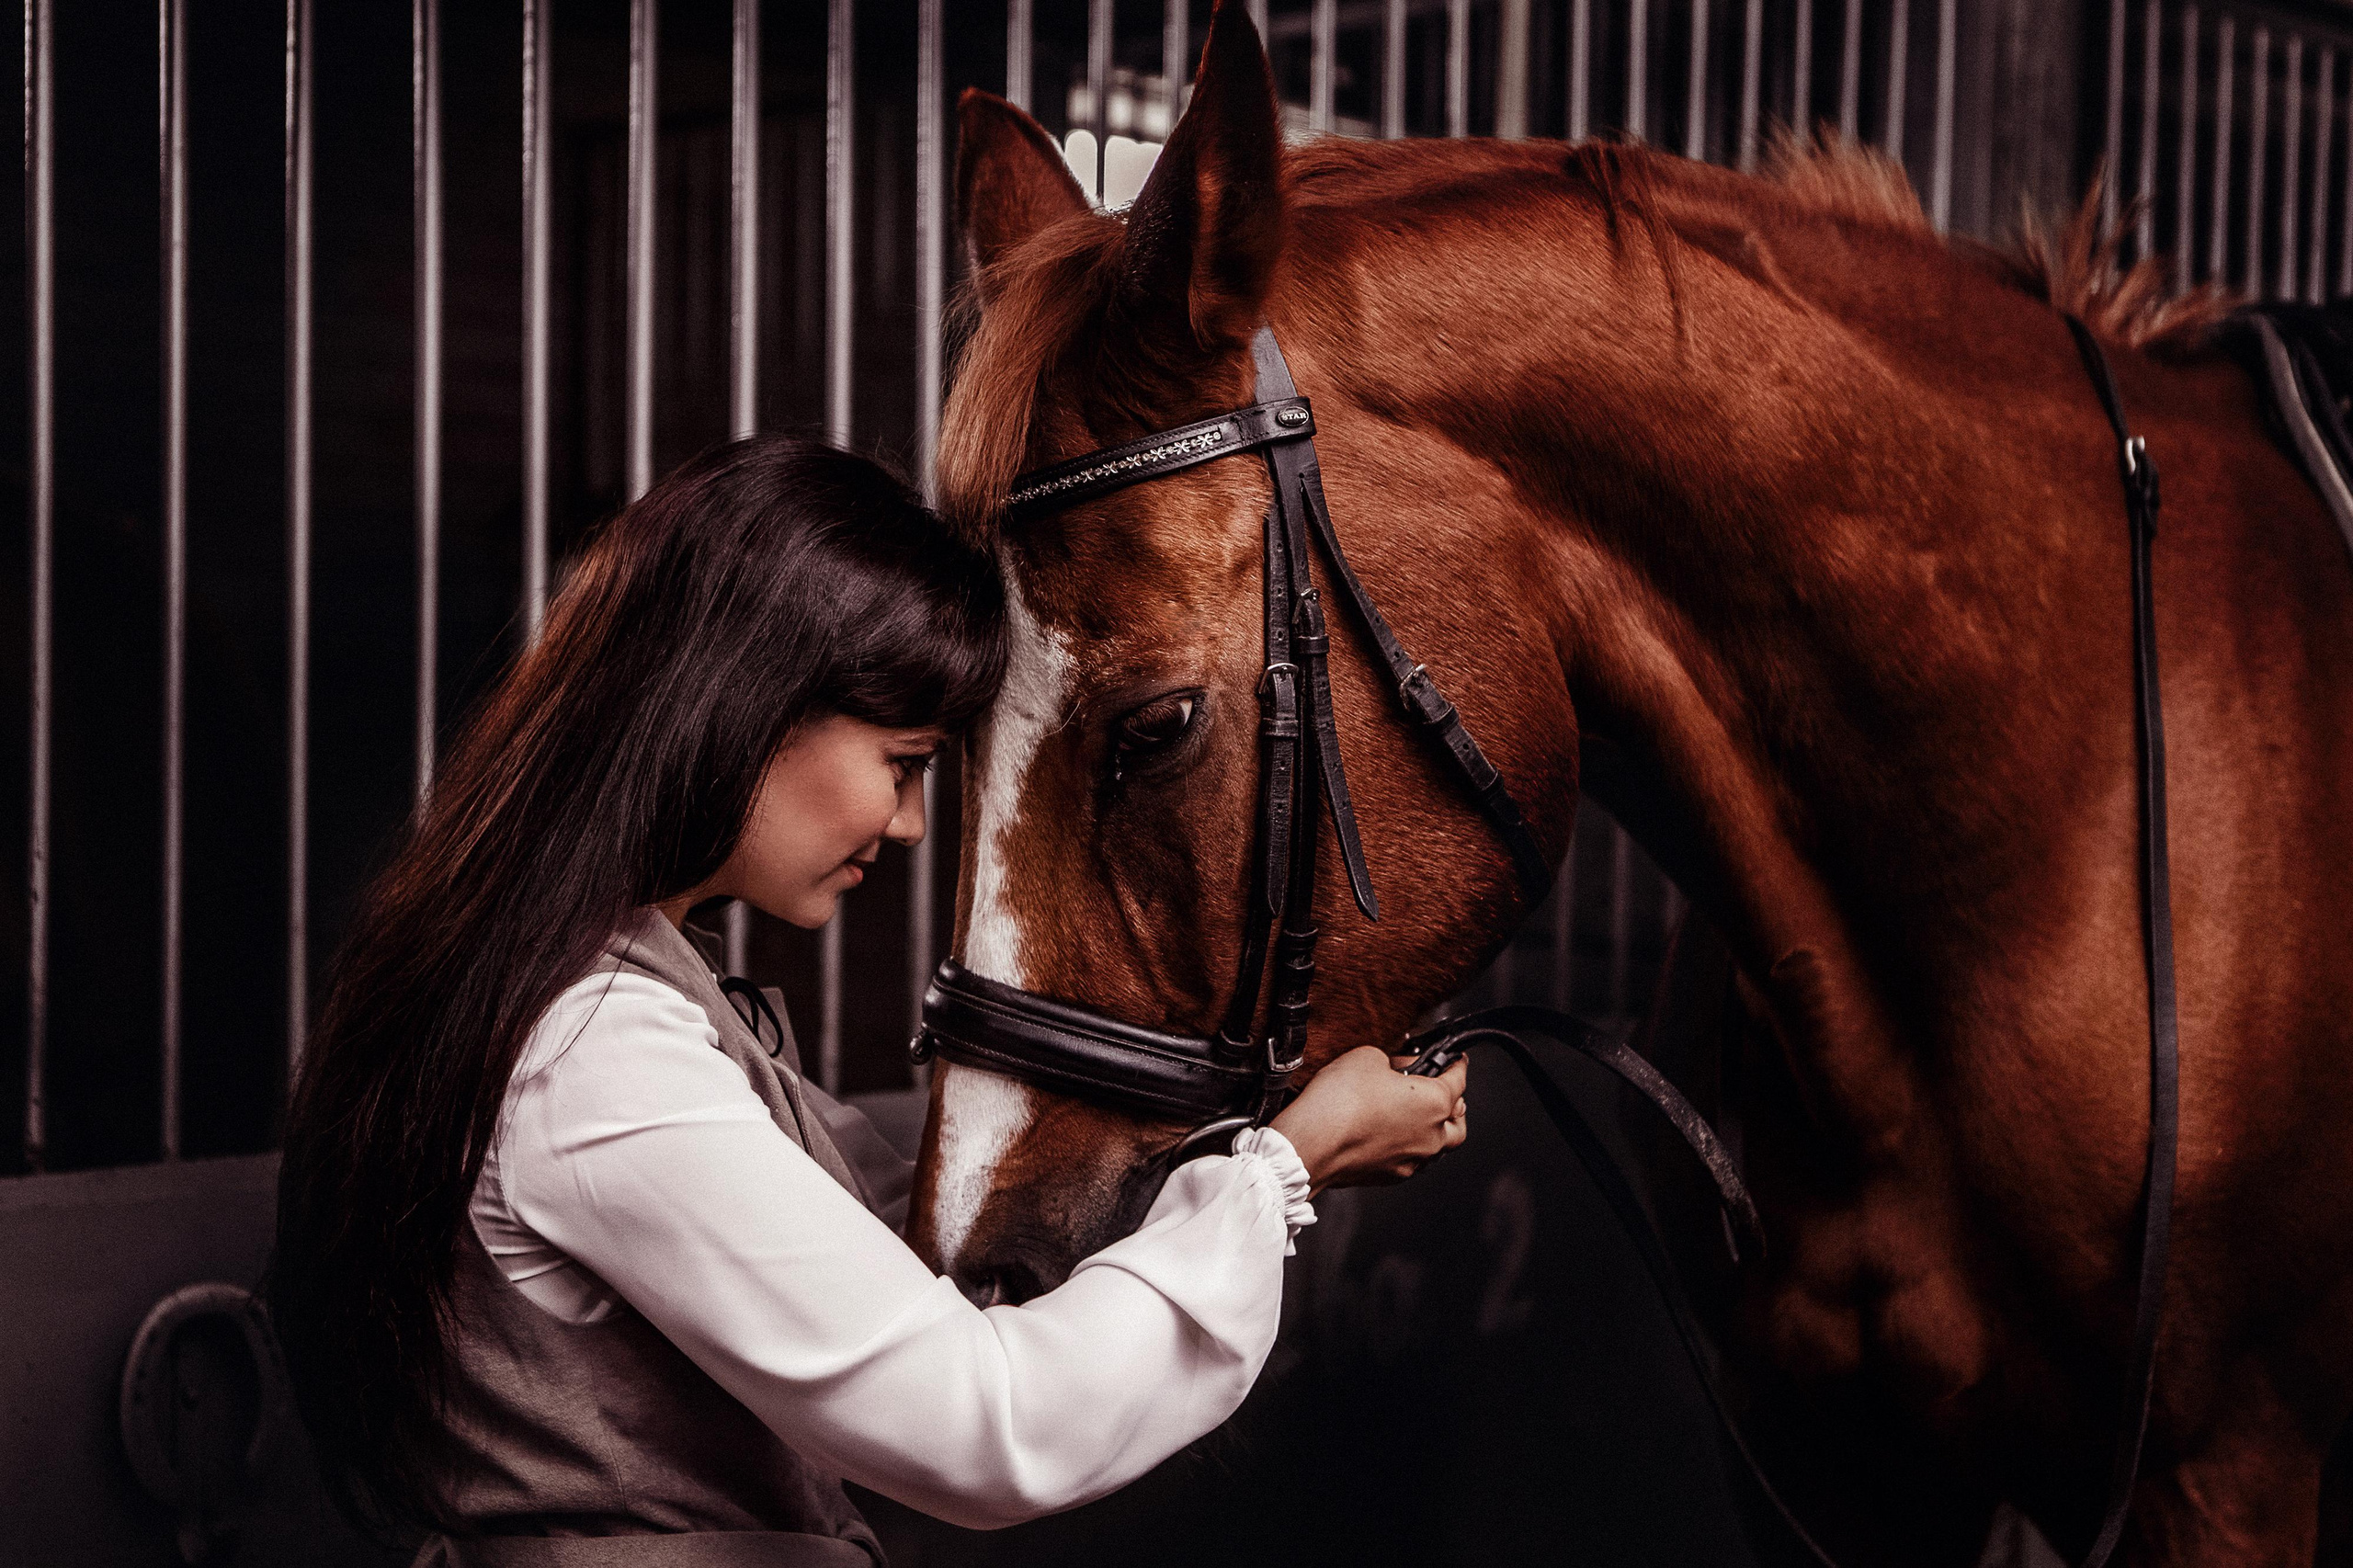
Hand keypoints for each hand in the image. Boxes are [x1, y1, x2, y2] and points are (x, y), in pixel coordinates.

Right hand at [1269, 1045, 1468, 1194]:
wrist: (1311, 1143)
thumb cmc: (1339, 1102)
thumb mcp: (1368, 1057)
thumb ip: (1392, 1062)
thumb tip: (1395, 1071)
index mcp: (1434, 1102)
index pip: (1459, 1080)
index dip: (1457, 1065)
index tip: (1456, 1061)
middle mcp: (1431, 1136)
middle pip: (1458, 1121)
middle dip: (1454, 1105)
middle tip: (1441, 1091)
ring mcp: (1413, 1160)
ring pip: (1439, 1146)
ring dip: (1434, 1130)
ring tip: (1418, 1116)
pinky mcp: (1392, 1175)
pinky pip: (1413, 1159)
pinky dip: (1410, 1145)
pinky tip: (1393, 1134)